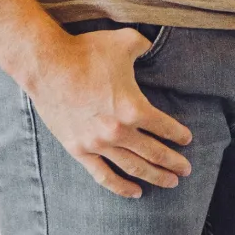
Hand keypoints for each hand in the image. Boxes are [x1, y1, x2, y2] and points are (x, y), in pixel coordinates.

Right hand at [26, 27, 192, 198]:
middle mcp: (118, 131)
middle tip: (186, 170)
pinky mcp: (78, 149)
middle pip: (153, 153)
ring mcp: (97, 143)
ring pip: (132, 167)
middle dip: (173, 163)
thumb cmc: (87, 52)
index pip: (164, 127)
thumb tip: (154, 43)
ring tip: (170, 183)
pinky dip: (120, 186)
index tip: (187, 139)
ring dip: (154, 177)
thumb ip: (146, 45)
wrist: (47, 66)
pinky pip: (103, 175)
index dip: (178, 135)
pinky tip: (135, 192)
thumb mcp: (126, 42)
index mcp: (133, 108)